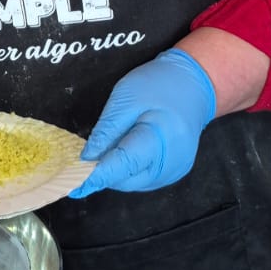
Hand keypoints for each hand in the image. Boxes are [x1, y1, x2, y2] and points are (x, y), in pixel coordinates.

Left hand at [70, 49, 215, 197]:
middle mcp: (172, 164)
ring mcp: (174, 171)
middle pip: (126, 179)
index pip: (123, 165)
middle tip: (87, 156)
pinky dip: (128, 169)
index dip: (97, 175)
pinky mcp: (173, 173)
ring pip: (133, 182)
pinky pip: (142, 177)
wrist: (194, 85)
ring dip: (116, 170)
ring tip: (112, 146)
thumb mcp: (126, 98)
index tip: (75, 184)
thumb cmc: (160, 85)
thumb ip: (107, 130)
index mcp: (162, 140)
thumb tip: (87, 158)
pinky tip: (126, 150)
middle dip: (104, 170)